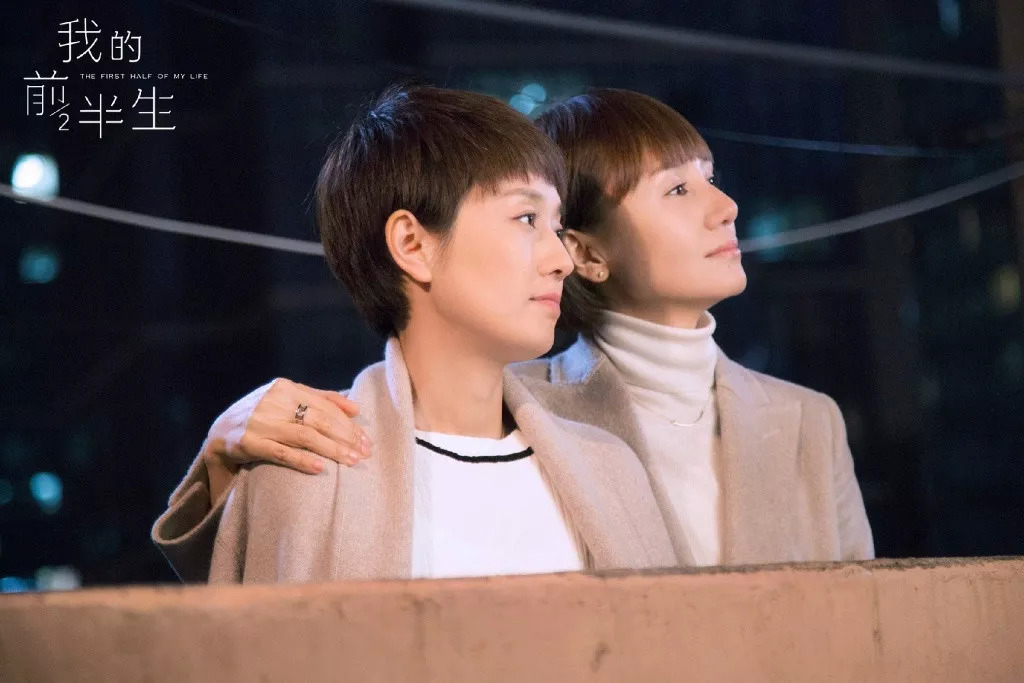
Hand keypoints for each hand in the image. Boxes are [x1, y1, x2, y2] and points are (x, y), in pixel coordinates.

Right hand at [202, 378, 370, 477]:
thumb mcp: (288, 399)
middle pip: (319, 420)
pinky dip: (302, 460)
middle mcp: (274, 401)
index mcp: (286, 388)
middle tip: (364, 453)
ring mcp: (261, 422)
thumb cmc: (263, 415)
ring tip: (351, 461)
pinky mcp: (249, 443)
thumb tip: (356, 408)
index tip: (366, 440)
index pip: (326, 406)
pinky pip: (281, 453)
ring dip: (332, 450)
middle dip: (346, 437)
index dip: (349, 424)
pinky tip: (321, 468)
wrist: (220, 432)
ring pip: (305, 436)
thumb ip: (321, 399)